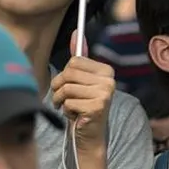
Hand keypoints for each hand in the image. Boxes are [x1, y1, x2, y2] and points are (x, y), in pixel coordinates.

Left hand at [50, 31, 115, 149]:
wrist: (89, 135)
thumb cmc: (82, 106)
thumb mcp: (80, 81)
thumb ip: (79, 59)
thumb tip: (76, 33)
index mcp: (106, 71)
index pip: (75, 61)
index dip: (65, 74)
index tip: (67, 84)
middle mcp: (109, 81)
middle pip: (69, 73)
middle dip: (59, 87)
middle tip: (62, 98)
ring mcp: (104, 94)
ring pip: (67, 88)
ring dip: (60, 100)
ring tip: (67, 107)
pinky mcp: (97, 107)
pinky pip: (69, 102)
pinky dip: (66, 111)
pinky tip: (75, 115)